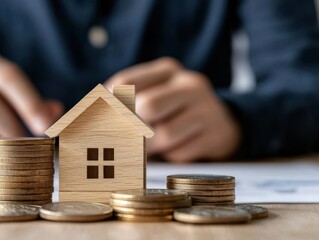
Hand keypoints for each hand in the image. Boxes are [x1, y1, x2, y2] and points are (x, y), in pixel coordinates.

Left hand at [105, 57, 239, 162]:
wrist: (223, 124)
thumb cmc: (175, 112)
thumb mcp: (155, 96)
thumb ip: (127, 103)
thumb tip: (95, 122)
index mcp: (168, 69)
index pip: (125, 82)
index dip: (109, 105)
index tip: (101, 122)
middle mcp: (190, 83)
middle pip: (147, 106)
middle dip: (133, 128)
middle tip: (127, 141)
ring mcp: (207, 108)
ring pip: (165, 133)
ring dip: (152, 148)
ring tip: (152, 148)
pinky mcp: (217, 134)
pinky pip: (182, 152)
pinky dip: (173, 156)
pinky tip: (178, 149)